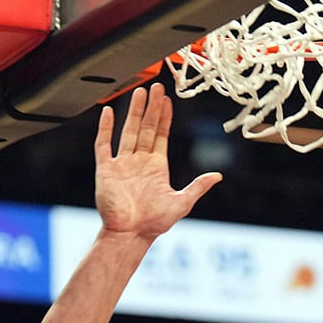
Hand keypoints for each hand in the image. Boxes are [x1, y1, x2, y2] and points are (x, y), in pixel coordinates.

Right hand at [93, 83, 221, 237]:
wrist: (130, 235)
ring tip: (139, 92)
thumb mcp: (182, 203)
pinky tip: (108, 112)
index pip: (161, 135)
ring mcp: (122, 164)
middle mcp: (139, 162)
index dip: (165, 118)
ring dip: (134, 112)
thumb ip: (198, 187)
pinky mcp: (106, 169)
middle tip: (157, 87)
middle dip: (152, 108)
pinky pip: (104, 144)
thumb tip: (218, 176)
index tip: (168, 100)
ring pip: (128, 130)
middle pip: (146, 128)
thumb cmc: (154, 223)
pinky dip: (106, 128)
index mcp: (156, 167)